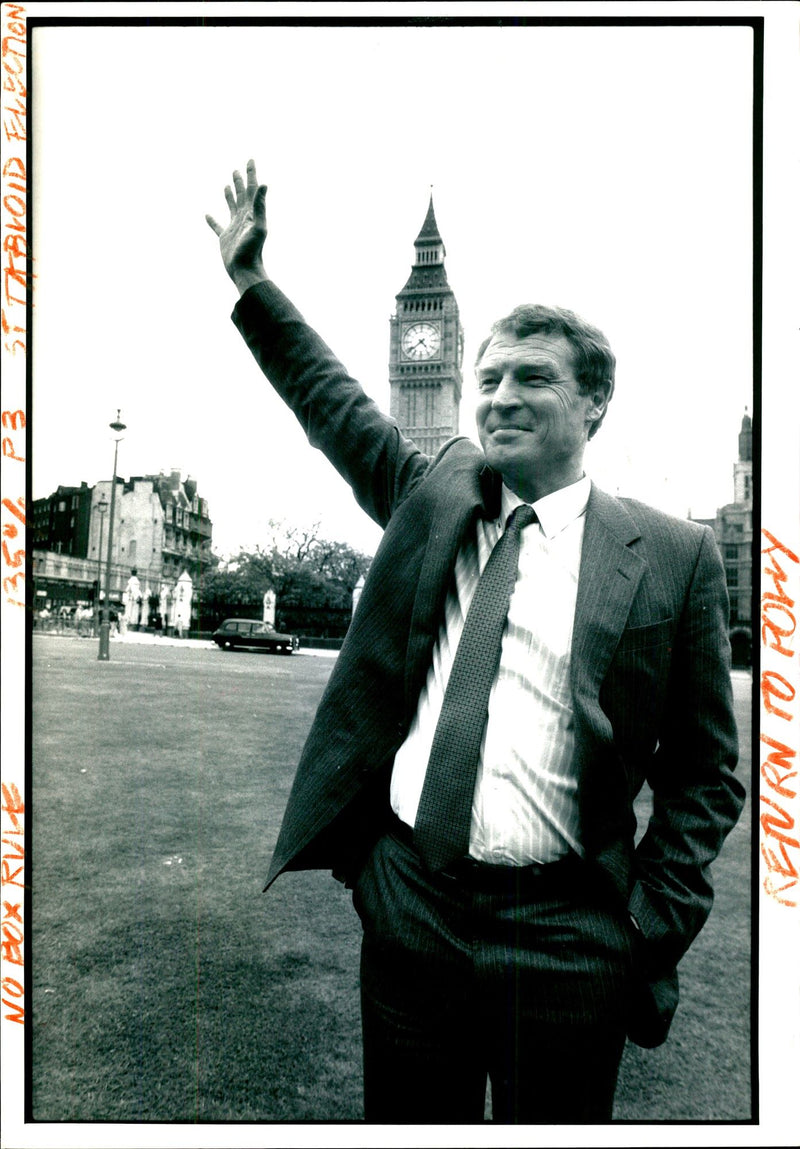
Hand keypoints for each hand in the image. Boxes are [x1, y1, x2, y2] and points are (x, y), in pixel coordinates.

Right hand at [206, 159, 267, 294]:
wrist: (245, 270)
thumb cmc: (252, 250)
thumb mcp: (258, 226)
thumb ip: (260, 206)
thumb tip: (264, 184)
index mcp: (252, 213)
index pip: (252, 190)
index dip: (251, 175)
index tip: (250, 160)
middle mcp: (244, 218)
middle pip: (242, 195)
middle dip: (240, 182)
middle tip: (237, 170)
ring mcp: (234, 227)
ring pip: (231, 207)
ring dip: (229, 196)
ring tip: (226, 186)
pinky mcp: (225, 238)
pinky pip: (217, 226)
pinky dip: (212, 220)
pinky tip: (207, 215)